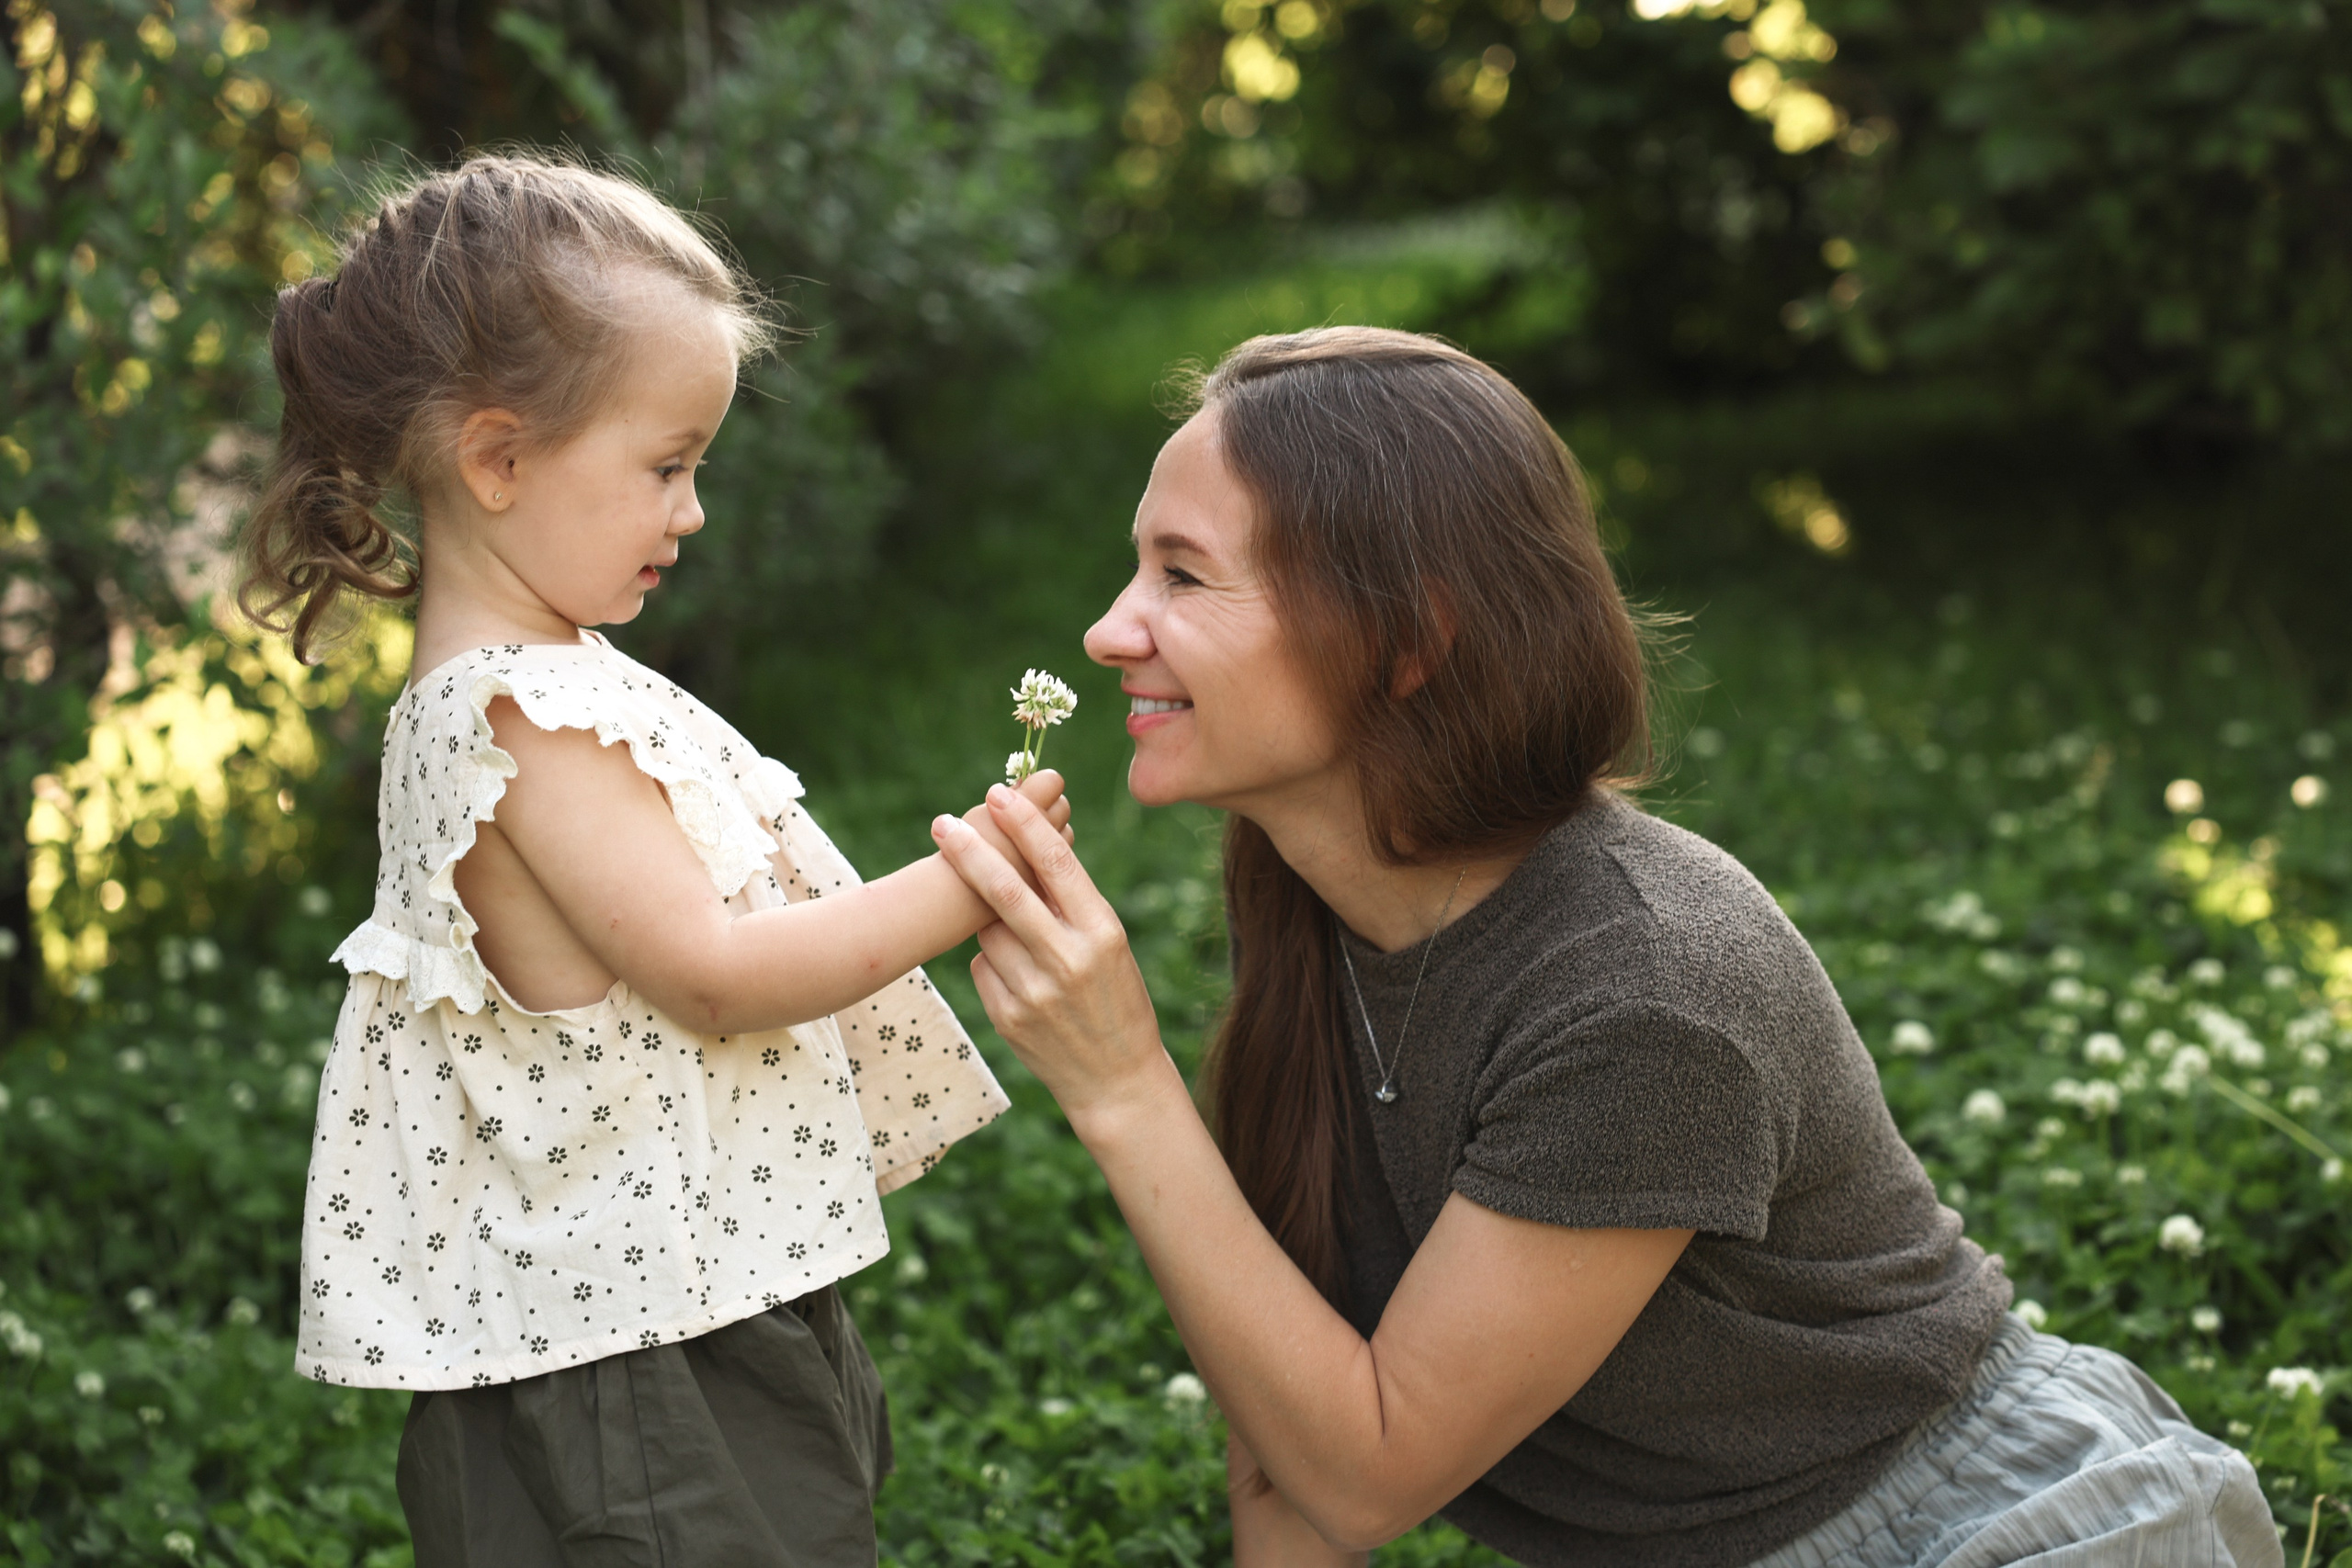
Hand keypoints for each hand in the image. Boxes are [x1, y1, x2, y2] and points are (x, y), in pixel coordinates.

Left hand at [930, 783, 1166, 1131]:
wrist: (1117, 1081)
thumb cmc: (1116, 998)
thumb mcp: (1110, 945)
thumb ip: (1071, 903)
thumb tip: (1026, 845)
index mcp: (1102, 931)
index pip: (1056, 864)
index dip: (1023, 824)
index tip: (997, 795)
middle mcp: (1069, 959)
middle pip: (1005, 892)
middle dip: (969, 852)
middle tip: (942, 823)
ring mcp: (1035, 992)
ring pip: (988, 932)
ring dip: (993, 927)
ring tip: (1030, 953)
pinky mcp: (1008, 1017)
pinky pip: (983, 968)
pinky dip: (993, 965)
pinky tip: (1023, 986)